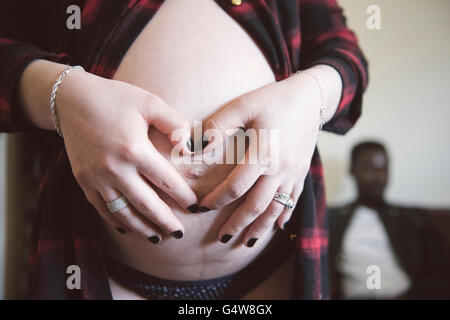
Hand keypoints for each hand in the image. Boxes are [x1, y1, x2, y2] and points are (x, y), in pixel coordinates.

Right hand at [56, 70, 197, 242]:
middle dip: (165, 221)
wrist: (71, 99)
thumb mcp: (150, 102)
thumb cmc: (116, 98)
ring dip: (141, 227)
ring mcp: (95, 177)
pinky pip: (102, 208)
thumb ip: (175, 123)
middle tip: (179, 234)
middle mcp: (113, 168)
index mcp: (133, 149)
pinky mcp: (83, 180)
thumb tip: (193, 147)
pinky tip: (128, 228)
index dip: (182, 196)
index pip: (165, 180)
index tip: (194, 207)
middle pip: (145, 204)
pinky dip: (116, 221)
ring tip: (157, 238)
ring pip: (123, 212)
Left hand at [199, 71, 323, 246]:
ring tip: (247, 241)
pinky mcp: (302, 172)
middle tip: (223, 238)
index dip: (217, 200)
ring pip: (277, 208)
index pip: (236, 186)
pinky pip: (294, 200)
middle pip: (258, 205)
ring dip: (261, 227)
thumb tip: (197, 148)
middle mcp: (281, 168)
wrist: (311, 96)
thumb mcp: (243, 105)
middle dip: (239, 224)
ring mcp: (294, 172)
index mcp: (264, 153)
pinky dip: (284, 215)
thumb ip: (218, 126)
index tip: (201, 207)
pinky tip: (277, 227)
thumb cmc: (273, 99)